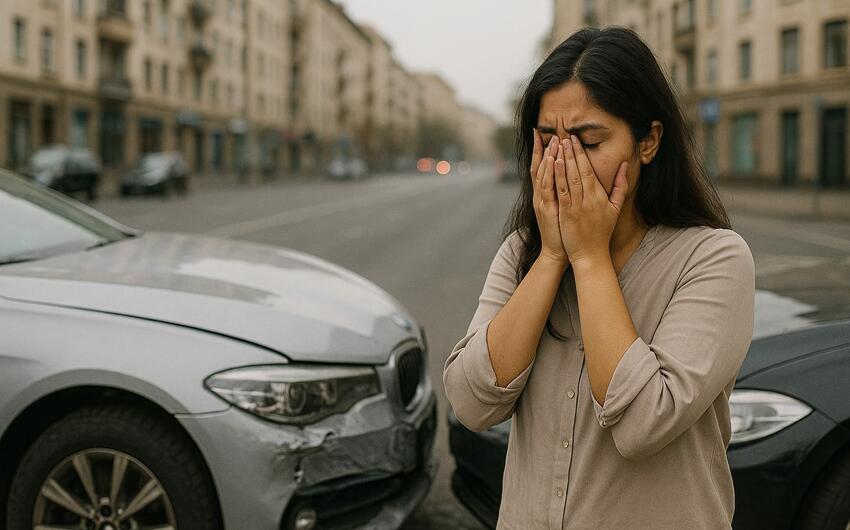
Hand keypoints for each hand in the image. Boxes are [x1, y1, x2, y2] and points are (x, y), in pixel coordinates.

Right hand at [530, 129, 568, 264]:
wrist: (558, 250)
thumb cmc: (564, 230)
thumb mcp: (564, 209)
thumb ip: (566, 193)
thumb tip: (572, 179)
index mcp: (546, 193)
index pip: (544, 167)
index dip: (544, 151)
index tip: (546, 135)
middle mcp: (541, 194)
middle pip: (540, 167)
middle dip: (543, 148)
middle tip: (547, 131)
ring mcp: (542, 200)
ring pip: (542, 173)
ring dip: (547, 156)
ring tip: (551, 139)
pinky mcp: (546, 207)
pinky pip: (547, 186)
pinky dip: (548, 172)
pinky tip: (552, 159)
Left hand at [554, 134, 628, 265]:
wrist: (591, 254)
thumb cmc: (602, 231)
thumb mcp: (615, 208)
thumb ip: (620, 186)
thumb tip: (625, 166)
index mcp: (599, 196)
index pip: (589, 170)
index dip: (581, 154)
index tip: (574, 140)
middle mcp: (588, 199)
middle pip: (578, 171)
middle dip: (571, 152)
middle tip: (564, 136)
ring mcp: (576, 206)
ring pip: (569, 179)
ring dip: (563, 160)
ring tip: (557, 145)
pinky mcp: (566, 214)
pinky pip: (561, 192)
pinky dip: (557, 177)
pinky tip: (553, 165)